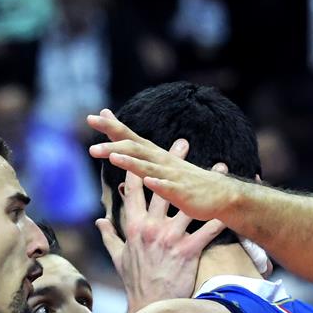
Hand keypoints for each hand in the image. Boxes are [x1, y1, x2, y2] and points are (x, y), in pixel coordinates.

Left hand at [88, 109, 246, 221]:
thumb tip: (120, 148)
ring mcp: (172, 177)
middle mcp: (162, 162)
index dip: (112, 127)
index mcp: (156, 156)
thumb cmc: (188, 182)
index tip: (92, 117)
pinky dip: (157, 184)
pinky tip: (147, 180)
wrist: (221, 196)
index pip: (130, 137)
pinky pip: (168, 188)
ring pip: (148, 167)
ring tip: (112, 157)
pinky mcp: (182, 193)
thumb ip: (141, 157)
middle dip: (112, 144)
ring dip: (130, 162)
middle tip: (91, 142)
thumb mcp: (162, 167)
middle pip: (134, 148)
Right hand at [96, 137, 227, 309]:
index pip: (135, 190)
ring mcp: (170, 238)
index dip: (138, 167)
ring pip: (190, 204)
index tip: (143, 148)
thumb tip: (99, 222)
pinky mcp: (187, 251)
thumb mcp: (119, 258)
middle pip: (163, 188)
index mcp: (134, 226)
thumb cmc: (135, 283)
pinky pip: (207, 230)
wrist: (149, 307)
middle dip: (173, 163)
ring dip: (205, 184)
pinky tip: (232, 204)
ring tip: (218, 167)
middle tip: (182, 143)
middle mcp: (151, 227)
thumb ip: (110, 236)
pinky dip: (220, 217)